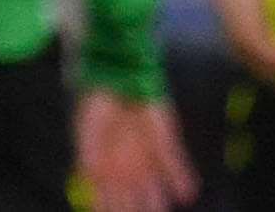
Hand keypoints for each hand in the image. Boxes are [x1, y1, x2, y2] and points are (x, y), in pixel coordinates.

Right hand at [75, 89, 199, 211]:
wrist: (120, 77)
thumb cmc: (98, 101)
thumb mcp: (87, 126)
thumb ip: (88, 150)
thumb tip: (88, 173)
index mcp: (103, 161)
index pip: (104, 191)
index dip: (105, 205)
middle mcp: (125, 163)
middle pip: (130, 194)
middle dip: (132, 208)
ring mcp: (146, 155)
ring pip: (153, 185)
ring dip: (157, 199)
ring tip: (159, 209)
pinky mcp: (165, 144)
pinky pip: (175, 165)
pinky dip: (181, 179)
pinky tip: (187, 193)